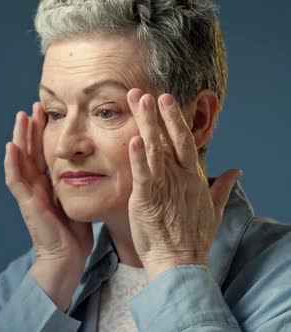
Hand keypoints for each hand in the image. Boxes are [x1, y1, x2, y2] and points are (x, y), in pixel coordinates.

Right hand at [4, 102, 92, 309]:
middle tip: (34, 106)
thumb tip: (95, 165)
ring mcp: (29, 193)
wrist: (67, 257)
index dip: (44, 133)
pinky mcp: (27, 203)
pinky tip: (11, 146)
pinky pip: (16, 180)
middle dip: (31, 128)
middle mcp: (36, 185)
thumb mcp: (78, 200)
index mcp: (48, 183)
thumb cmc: (75, 233)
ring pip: (20, 160)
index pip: (44, 152)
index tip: (49, 112)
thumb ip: (80, 182)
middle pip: (30, 151)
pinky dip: (12, 163)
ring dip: (19, 138)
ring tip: (21, 116)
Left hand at [126, 89, 241, 279]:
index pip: (184, 141)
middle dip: (160, 113)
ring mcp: (164, 187)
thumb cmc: (192, 237)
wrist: (180, 262)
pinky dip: (138, 157)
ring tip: (138, 101)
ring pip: (155, 149)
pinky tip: (133, 140)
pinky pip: (143, 175)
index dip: (174, 119)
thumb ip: (223, 186)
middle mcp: (180, 177)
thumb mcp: (213, 208)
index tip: (164, 99)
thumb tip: (236, 169)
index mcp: (192, 177)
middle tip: (149, 91)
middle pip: (170, 138)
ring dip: (146, 124)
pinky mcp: (147, 200)